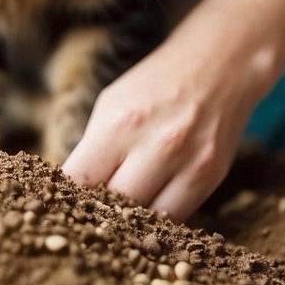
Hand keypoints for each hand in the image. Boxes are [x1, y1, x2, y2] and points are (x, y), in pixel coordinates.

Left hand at [62, 20, 264, 221]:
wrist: (218, 65)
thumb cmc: (155, 85)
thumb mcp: (111, 104)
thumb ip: (94, 148)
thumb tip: (74, 191)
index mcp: (119, 124)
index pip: (79, 180)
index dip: (69, 195)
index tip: (66, 199)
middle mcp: (156, 146)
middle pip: (113, 208)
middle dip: (100, 209)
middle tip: (95, 206)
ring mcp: (188, 164)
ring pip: (146, 219)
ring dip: (132, 219)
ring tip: (124, 208)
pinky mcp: (211, 177)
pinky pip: (177, 217)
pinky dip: (160, 217)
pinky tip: (151, 204)